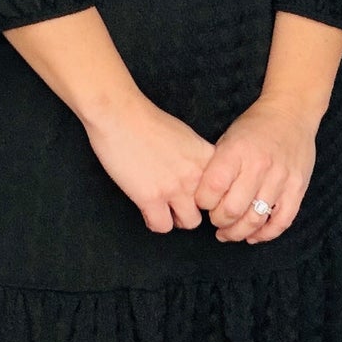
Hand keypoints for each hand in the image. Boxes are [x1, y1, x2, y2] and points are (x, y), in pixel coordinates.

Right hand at [83, 91, 218, 233]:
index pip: (222, 189)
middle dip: (194, 207)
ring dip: (177, 218)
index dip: (209, 194)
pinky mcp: (151, 198)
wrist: (120, 115)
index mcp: (206, 157)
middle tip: (178, 202)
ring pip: (190, 223)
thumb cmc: (147, 120)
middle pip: (209, 209)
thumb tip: (197, 172)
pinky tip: (148, 211)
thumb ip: (196, 156)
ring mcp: (174, 188)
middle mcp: (195, 174)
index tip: (196, 193)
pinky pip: (162, 226)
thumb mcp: (185, 135)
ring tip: (165, 209)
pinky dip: (155, 222)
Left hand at [192, 97, 316, 242]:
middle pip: (232, 209)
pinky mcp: (298, 187)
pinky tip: (253, 235)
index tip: (202, 203)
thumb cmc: (254, 126)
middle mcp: (259, 165)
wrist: (291, 112)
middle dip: (218, 221)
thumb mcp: (228, 138)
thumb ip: (217, 167)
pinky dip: (266, 234)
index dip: (202, 202)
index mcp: (236, 151)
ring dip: (238, 232)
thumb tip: (203, 199)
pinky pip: (282, 221)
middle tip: (216, 220)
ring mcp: (281, 178)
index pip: (212, 188)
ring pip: (256, 219)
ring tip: (229, 233)